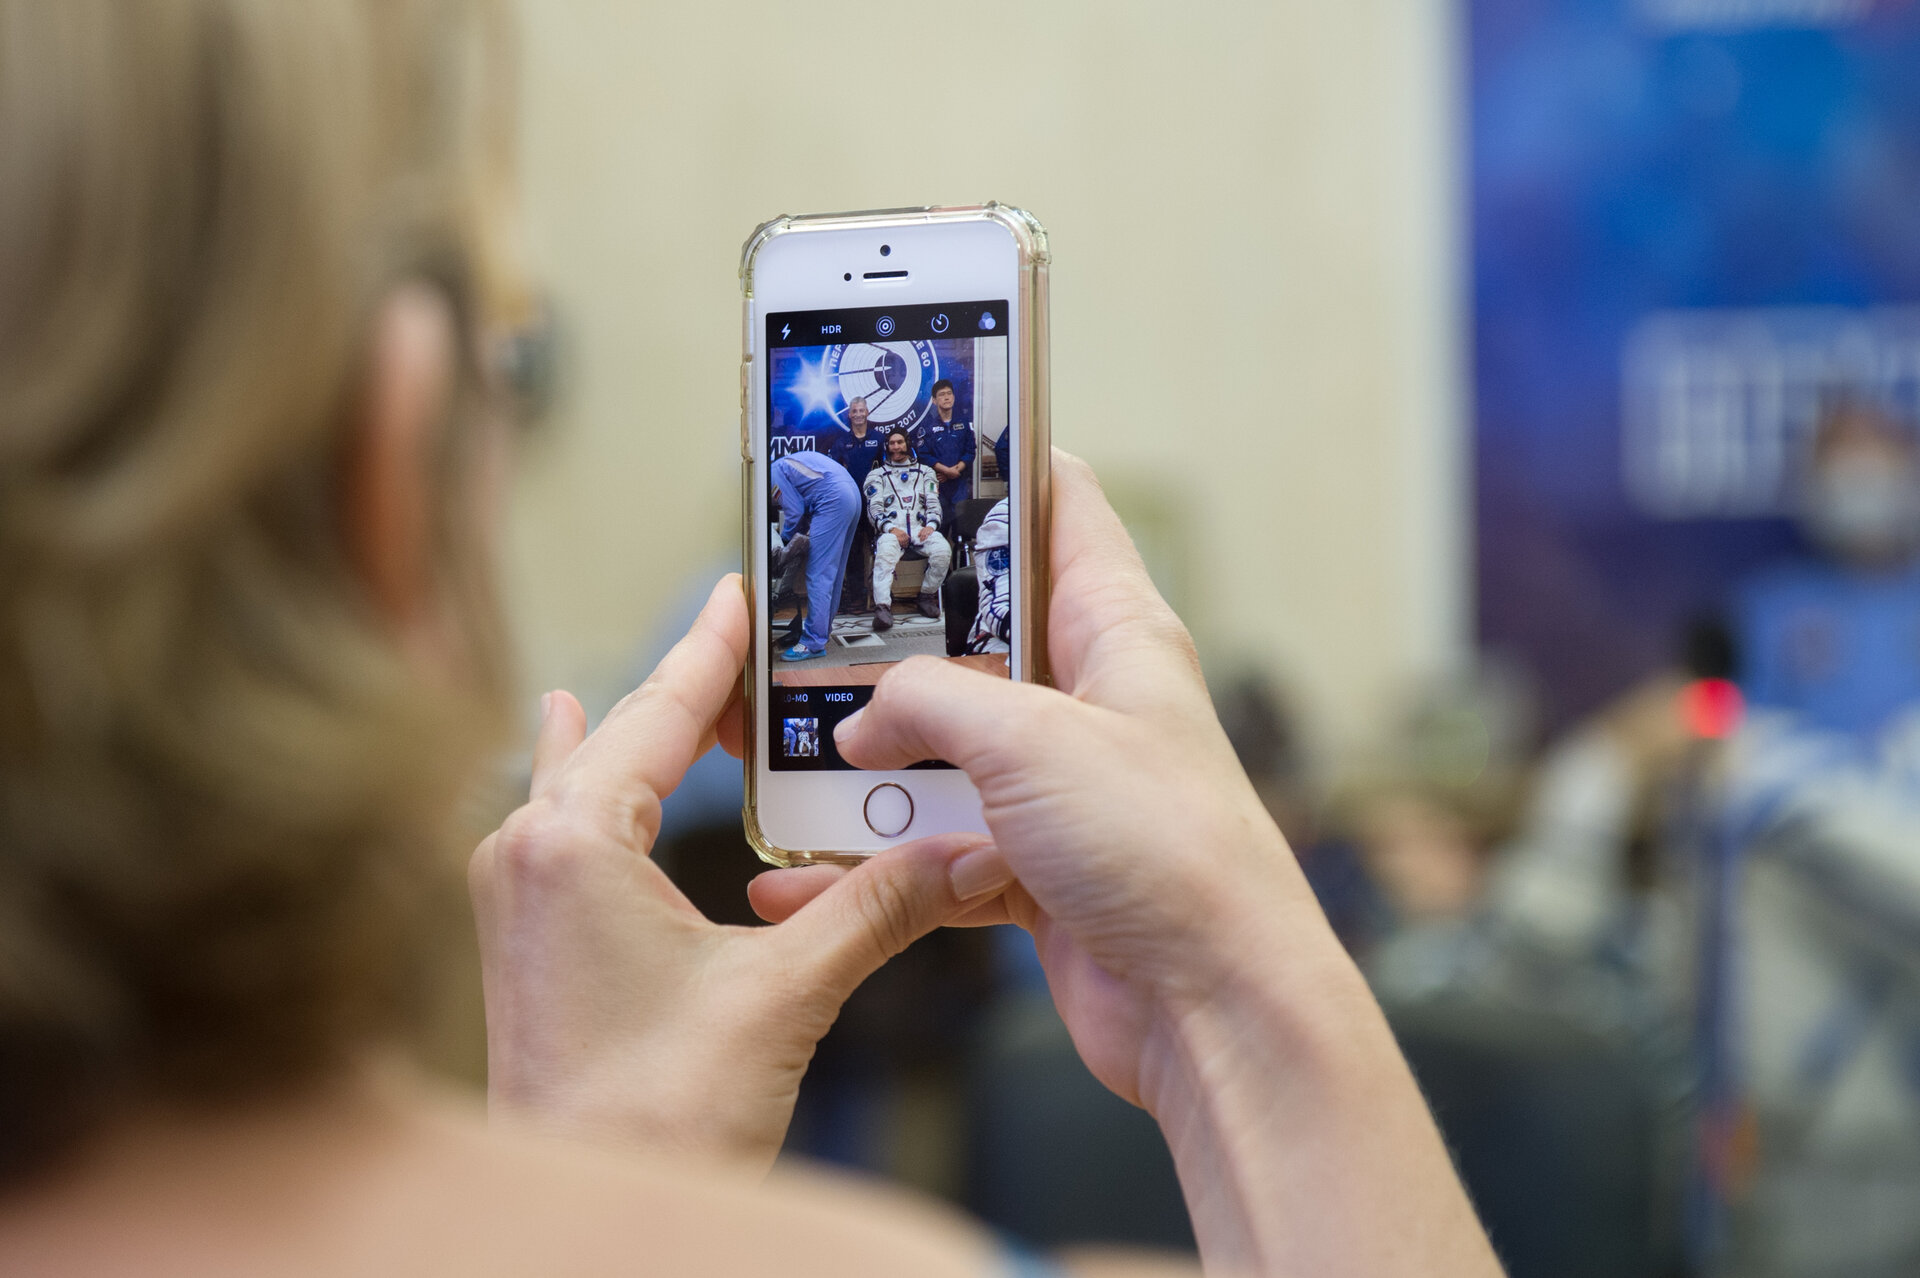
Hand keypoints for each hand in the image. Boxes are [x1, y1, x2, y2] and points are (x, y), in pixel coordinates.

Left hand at [469, 578, 1008, 1172]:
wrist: (577, 1226)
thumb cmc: (647, 1121)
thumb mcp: (782, 996)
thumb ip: (874, 909)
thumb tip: (963, 853)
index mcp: (571, 844)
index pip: (658, 711)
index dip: (710, 647)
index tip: (739, 591)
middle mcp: (525, 856)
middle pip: (617, 735)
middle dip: (684, 688)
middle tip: (741, 637)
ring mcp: (515, 900)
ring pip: (581, 778)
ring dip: (637, 734)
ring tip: (671, 686)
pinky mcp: (525, 941)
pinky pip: (560, 825)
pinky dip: (599, 784)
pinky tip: (581, 767)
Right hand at [829, 455, 1307, 1106]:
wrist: (1214, 1007)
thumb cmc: (1166, 850)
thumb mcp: (1030, 740)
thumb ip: (927, 704)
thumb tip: (855, 722)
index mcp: (1115, 631)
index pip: (1062, 506)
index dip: (997, 463)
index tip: (919, 439)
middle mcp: (1089, 700)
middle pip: (977, 634)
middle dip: (891, 632)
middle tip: (803, 612)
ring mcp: (1061, 786)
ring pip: (944, 747)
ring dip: (870, 761)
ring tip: (784, 751)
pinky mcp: (1034, 867)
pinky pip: (938, 846)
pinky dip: (880, 860)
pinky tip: (812, 873)